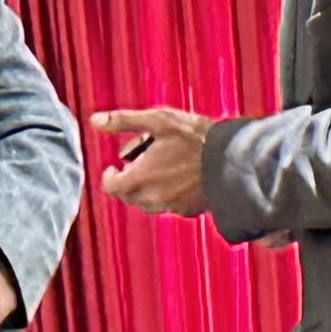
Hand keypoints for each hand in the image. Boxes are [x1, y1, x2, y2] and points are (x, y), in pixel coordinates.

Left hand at [92, 107, 214, 217]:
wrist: (235, 159)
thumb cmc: (196, 138)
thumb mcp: (157, 120)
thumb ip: (123, 121)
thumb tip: (95, 121)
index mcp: (139, 178)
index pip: (111, 186)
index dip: (109, 175)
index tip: (114, 166)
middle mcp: (153, 197)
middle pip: (128, 197)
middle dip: (127, 182)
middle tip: (137, 165)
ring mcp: (173, 206)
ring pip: (148, 203)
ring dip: (146, 189)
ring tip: (159, 168)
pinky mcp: (191, 210)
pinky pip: (170, 206)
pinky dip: (167, 194)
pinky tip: (178, 178)